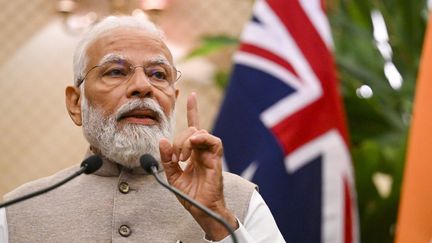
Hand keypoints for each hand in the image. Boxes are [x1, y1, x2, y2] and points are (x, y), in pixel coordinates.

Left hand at [159, 92, 237, 240]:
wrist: (201, 210)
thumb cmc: (190, 195)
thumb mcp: (172, 176)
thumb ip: (167, 158)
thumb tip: (162, 141)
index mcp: (193, 152)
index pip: (193, 127)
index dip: (192, 110)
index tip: (189, 95)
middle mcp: (202, 150)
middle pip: (192, 129)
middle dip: (180, 140)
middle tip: (176, 157)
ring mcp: (210, 154)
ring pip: (201, 132)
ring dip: (188, 141)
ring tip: (183, 156)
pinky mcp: (216, 160)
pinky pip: (214, 141)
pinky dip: (202, 139)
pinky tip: (193, 144)